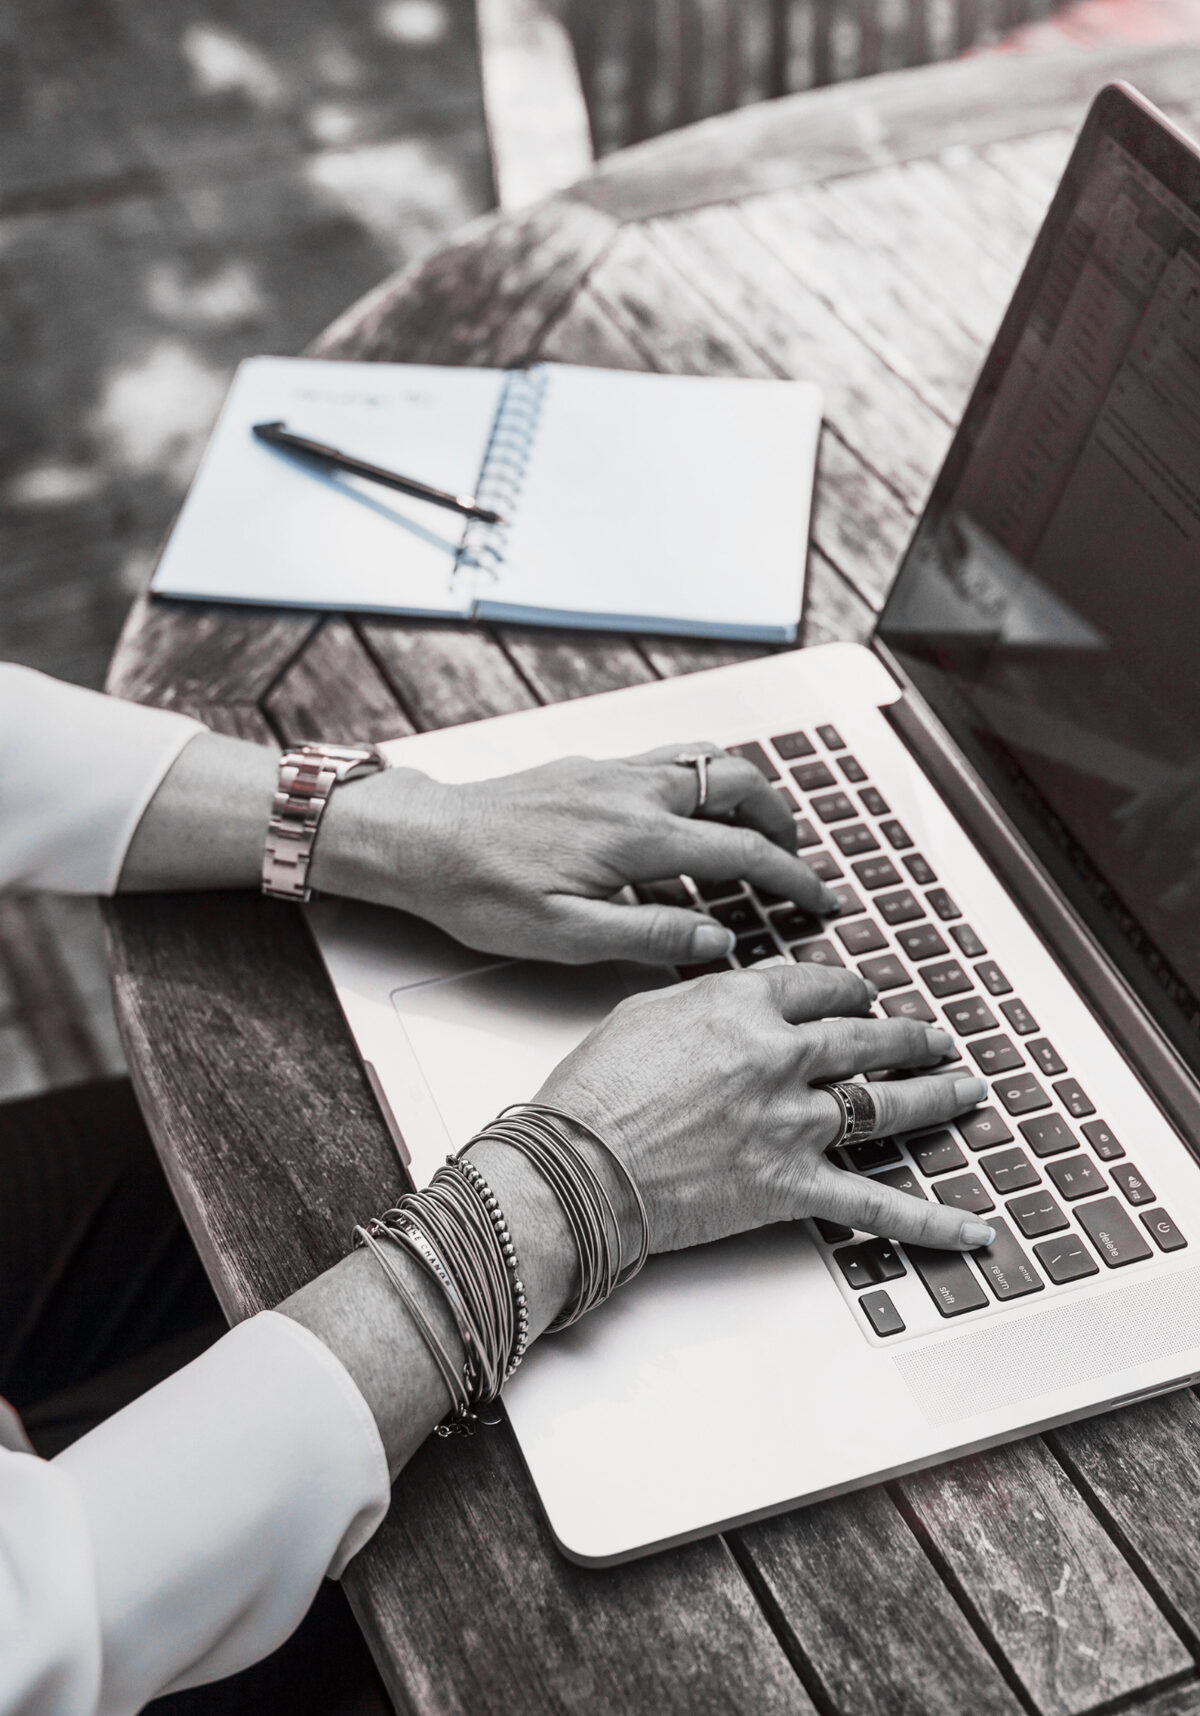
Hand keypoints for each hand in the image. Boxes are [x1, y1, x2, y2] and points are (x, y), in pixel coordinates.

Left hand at [315, 743, 840, 965]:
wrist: (423, 841)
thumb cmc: (481, 893)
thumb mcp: (566, 937)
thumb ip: (650, 936)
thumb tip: (719, 940)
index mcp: (637, 837)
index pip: (743, 851)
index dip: (793, 878)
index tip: (822, 900)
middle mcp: (633, 791)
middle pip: (740, 784)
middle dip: (783, 821)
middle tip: (797, 861)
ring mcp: (612, 770)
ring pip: (707, 760)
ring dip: (746, 791)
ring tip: (758, 830)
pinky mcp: (591, 766)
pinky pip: (669, 757)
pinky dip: (704, 778)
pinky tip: (692, 811)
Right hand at [533, 962, 993, 1251]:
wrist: (577, 1166)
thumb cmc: (596, 1091)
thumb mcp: (645, 1011)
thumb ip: (706, 997)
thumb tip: (735, 993)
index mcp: (744, 1006)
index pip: (819, 987)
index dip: (849, 992)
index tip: (860, 996)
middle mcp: (781, 1057)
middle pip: (866, 1038)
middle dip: (908, 1037)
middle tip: (933, 1038)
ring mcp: (794, 1123)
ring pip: (887, 1104)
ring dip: (935, 1096)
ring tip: (964, 1090)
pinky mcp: (793, 1185)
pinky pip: (877, 1207)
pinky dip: (932, 1222)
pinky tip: (972, 1227)